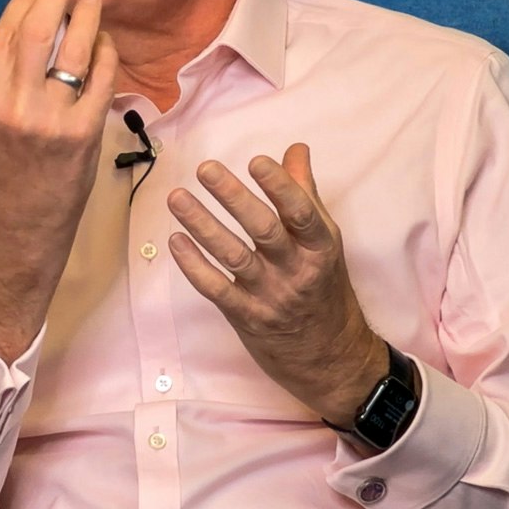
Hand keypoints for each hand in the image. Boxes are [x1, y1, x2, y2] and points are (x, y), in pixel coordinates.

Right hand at [0, 0, 119, 358]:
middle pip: (37, 32)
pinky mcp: (84, 134)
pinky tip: (106, 45)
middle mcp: (15, 107)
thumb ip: (6, 81)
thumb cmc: (6, 174)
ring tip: (92, 0)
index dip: (22, 3)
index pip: (4, 36)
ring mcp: (51, 120)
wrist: (21, 230)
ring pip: (73, 50)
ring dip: (87, 17)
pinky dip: (106, 54)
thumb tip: (33, 32)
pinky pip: (101, 79)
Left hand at [164, 143, 388, 424]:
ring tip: (177, 198)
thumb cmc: (325, 289)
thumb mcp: (325, 243)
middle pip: (263, 229)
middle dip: (233, 197)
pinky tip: (176, 241)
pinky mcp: (247, 317)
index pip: (301, 212)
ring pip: (234, 256)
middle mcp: (297, 270)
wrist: (333, 359)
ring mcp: (270, 295)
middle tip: (205, 168)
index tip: (256, 160)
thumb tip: (295, 149)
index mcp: (319, 247)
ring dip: (202, 225)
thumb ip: (305, 194)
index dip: (279, 186)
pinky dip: (194, 265)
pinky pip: (216, 288)